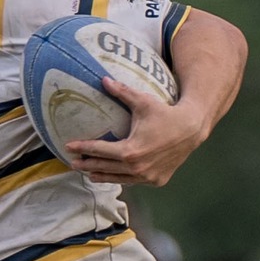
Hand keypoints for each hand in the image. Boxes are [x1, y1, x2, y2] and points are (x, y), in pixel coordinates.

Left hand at [63, 79, 207, 185]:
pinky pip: (133, 180)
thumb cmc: (165, 113)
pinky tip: (112, 175)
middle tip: (72, 163)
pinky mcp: (156, 181)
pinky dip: (121, 178)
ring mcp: (147, 177)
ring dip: (101, 175)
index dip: (83, 148)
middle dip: (87, 165)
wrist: (191, 129)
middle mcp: (137, 168)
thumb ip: (122, 92)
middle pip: (105, 168)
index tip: (68, 147)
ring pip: (118, 179)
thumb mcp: (143, 102)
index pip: (99, 151)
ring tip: (88, 173)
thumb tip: (103, 79)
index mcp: (130, 151)